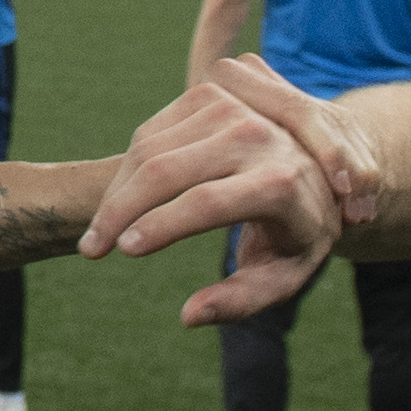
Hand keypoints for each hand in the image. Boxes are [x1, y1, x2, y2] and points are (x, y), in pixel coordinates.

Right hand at [80, 77, 343, 317]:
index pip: (207, 203)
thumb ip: (238, 301)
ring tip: (100, 232)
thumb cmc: (294, 237)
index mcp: (281, 183)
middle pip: (167, 172)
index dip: (160, 227)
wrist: (318, 173)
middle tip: (92, 250)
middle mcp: (257, 136)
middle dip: (119, 212)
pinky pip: (149, 133)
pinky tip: (120, 201)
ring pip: (149, 150)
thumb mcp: (280, 278)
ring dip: (116, 193)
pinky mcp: (208, 95)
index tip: (123, 252)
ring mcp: (231, 108)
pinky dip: (126, 170)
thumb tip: (188, 316)